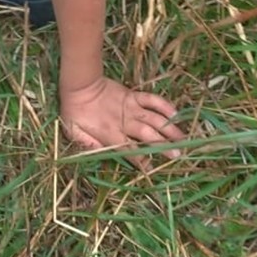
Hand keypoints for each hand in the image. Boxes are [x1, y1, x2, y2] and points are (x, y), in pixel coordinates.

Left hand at [60, 77, 183, 168]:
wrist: (79, 84)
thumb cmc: (74, 111)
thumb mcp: (73, 132)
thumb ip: (87, 144)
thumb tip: (101, 153)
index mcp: (111, 134)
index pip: (130, 151)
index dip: (142, 162)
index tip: (153, 171)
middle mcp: (125, 122)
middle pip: (148, 136)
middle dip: (164, 146)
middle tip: (179, 154)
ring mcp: (131, 108)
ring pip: (154, 119)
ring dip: (169, 129)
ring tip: (183, 138)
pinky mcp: (133, 95)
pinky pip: (151, 99)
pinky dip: (163, 105)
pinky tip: (175, 113)